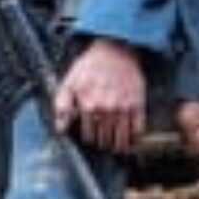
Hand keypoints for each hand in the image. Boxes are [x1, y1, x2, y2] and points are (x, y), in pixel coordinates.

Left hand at [53, 38, 149, 153]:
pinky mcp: (138, 105)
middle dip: (102, 143)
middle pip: (104, 141)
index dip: (89, 140)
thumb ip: (62, 106)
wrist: (115, 51)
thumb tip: (60, 129)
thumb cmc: (90, 67)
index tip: (90, 138)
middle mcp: (106, 110)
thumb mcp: (69, 83)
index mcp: (88, 106)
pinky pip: (138, 130)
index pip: (88, 137)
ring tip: (115, 147)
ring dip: (117, 147)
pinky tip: (131, 140)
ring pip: (121, 140)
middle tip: (102, 141)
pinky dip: (134, 139)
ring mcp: (124, 109)